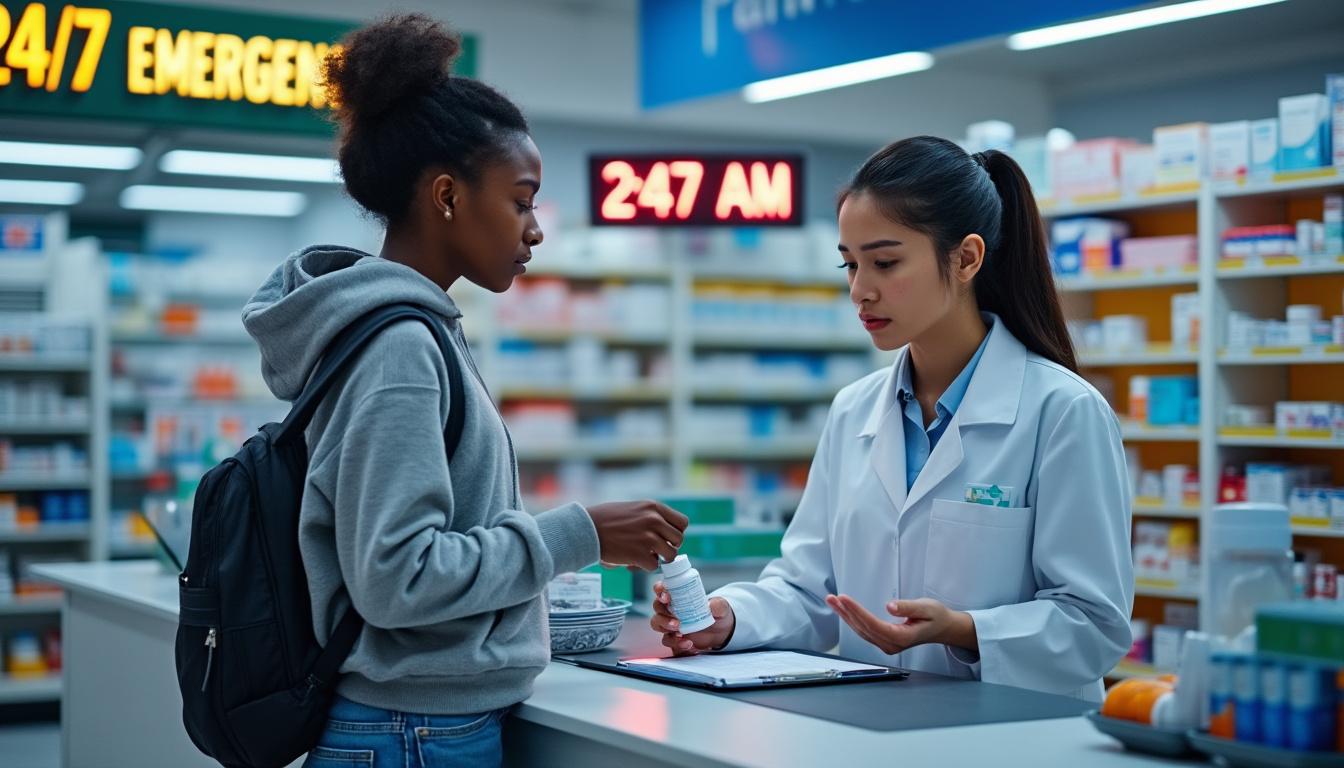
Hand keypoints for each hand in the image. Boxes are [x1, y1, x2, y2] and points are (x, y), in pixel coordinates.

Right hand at [586, 500, 687, 570]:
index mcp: (653, 507)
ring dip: (659, 559)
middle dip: (669, 547)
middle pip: (679, 539)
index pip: (682, 522)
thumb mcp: (633, 508)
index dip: (676, 533)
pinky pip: (654, 566)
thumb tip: (666, 532)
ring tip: (645, 557)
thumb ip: (651, 516)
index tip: (666, 538)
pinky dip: (643, 567)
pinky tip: (631, 561)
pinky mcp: (640, 554)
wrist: (586, 528)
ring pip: (671, 555)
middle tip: (655, 550)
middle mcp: (654, 520)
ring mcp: (648, 538)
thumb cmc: (605, 519)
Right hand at [649, 582, 734, 655]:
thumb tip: (710, 605)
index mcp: (678, 596)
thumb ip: (717, 605)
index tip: (666, 597)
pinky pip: (668, 641)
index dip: (660, 590)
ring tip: (681, 635)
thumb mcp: (721, 607)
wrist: (721, 632)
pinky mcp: (674, 638)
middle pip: (657, 608)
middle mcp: (671, 608)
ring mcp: (670, 624)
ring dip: (666, 629)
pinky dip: (676, 644)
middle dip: (663, 615)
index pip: (662, 589)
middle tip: (677, 623)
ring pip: (657, 624)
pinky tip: (689, 644)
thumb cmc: (716, 614)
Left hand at [825, 595, 976, 655]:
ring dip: (845, 616)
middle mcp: (891, 645)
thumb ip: (908, 607)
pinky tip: (843, 610)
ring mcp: (887, 645)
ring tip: (832, 601)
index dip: (857, 612)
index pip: (873, 624)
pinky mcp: (883, 641)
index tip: (844, 599)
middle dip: (846, 612)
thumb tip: (889, 606)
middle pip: (863, 628)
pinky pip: (864, 631)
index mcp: (902, 637)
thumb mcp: (927, 607)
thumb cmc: (936, 616)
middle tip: (832, 598)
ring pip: (861, 631)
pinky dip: (852, 619)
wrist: (943, 628)